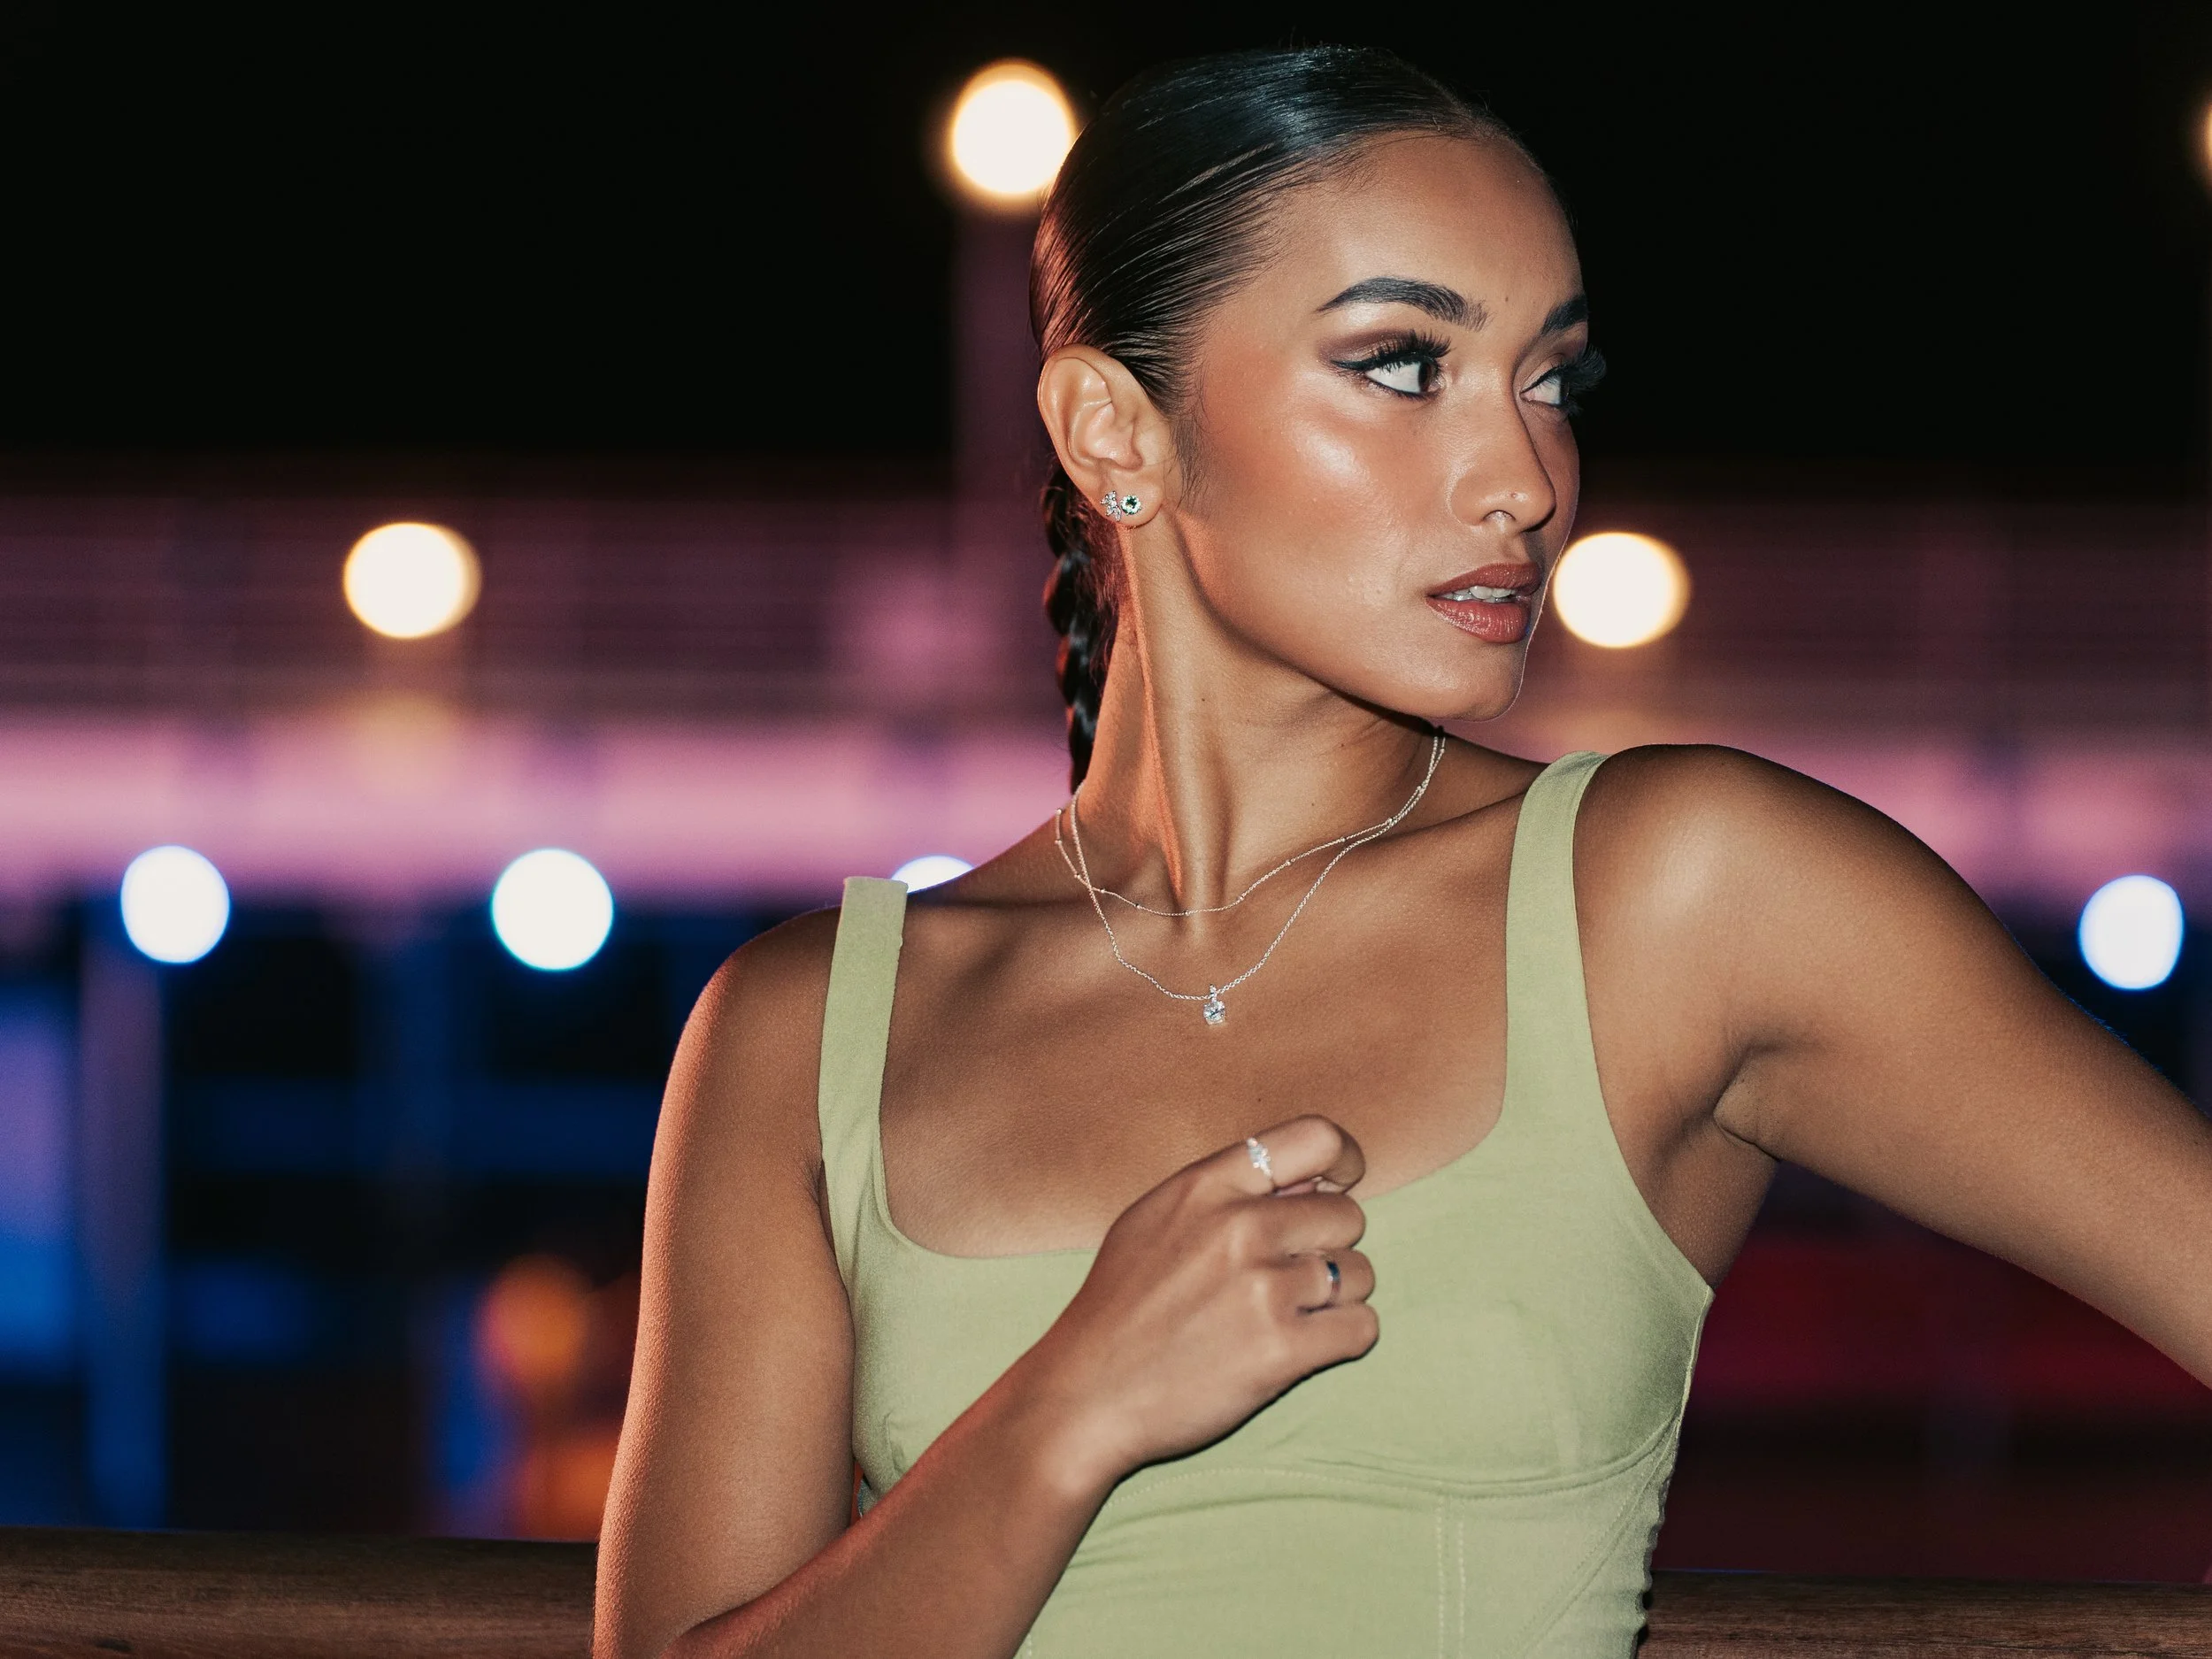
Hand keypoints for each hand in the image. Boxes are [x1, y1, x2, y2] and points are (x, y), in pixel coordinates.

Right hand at [1014, 1115, 1376, 1493]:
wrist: (1086, 1396)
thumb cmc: (1120, 1308)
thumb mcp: (1154, 1220)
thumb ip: (1228, 1191)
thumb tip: (1313, 1180)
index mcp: (1207, 1185)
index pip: (1317, 1138)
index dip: (1345, 1161)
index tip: (1341, 1185)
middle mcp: (1240, 1226)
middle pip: (1347, 1214)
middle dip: (1330, 1245)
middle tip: (1290, 1276)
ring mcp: (1263, 1289)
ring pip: (1361, 1273)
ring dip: (1339, 1297)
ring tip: (1289, 1315)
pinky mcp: (1283, 1351)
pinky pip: (1362, 1328)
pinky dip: (1343, 1339)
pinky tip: (1302, 1347)